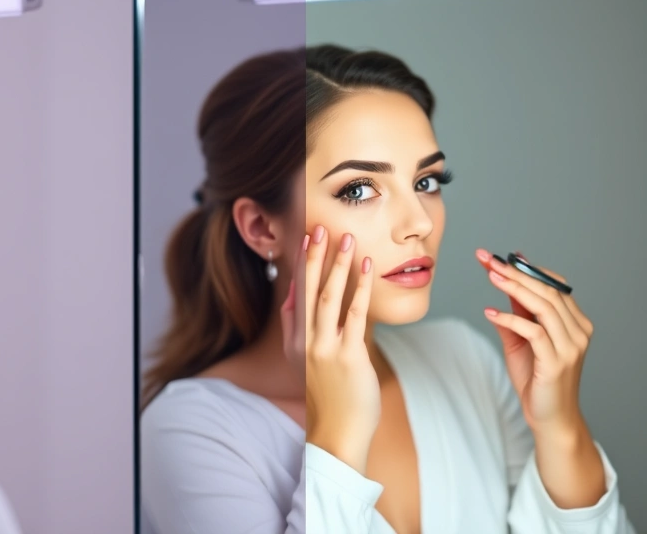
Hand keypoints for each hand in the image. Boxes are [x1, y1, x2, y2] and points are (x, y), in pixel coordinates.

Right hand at [290, 226, 376, 472]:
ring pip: (329, 298)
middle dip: (315, 257)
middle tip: (320, 228)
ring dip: (337, 266)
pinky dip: (360, 289)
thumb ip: (300, 328)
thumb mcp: (306, 361)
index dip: (301, 266)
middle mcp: (306, 341)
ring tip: (346, 239)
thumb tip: (296, 297)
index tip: (305, 239)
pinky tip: (366, 268)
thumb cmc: (329, 399)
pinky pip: (355, 316)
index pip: (297, 294)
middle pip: (309, 291)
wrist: (337, 434)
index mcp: (296, 341)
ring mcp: (326, 349)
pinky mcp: (349, 357)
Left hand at [475, 249, 592, 432]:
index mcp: (574, 323)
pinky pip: (533, 332)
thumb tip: (502, 284)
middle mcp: (578, 331)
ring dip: (513, 288)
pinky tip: (490, 312)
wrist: (548, 417)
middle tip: (489, 259)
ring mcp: (570, 346)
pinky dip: (510, 319)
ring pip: (543, 307)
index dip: (527, 269)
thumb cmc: (536, 379)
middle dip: (516, 272)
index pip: (553, 286)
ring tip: (490, 275)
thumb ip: (516, 314)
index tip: (499, 258)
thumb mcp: (521, 340)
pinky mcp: (556, 362)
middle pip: (547, 292)